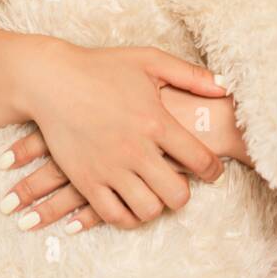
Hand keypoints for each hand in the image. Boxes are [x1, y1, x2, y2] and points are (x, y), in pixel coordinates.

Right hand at [0, 41, 230, 232]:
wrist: (51, 80)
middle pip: (176, 194)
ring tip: (156, 193)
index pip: (200, 160)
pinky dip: (128, 217)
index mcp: (155, 122)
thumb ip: (190, 75)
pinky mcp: (86, 180)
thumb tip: (224, 87)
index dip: (213, 170)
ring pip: (147, 210)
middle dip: (185, 193)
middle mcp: (135, 150)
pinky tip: (132, 203)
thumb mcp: (149, 60)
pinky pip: (114, 216)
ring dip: (157, 206)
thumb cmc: (101, 67)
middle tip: (181, 184)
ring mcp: (109, 168)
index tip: (213, 171)